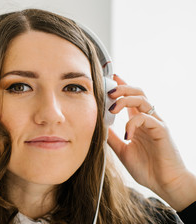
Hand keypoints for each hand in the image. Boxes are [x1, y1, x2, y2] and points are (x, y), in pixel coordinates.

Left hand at [107, 74, 195, 210]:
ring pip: (142, 100)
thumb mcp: (122, 150)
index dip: (121, 86)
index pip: (130, 98)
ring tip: (112, 109)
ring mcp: (156, 123)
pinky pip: (146, 118)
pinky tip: (126, 135)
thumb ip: (112, 137)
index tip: (109, 78)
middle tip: (107, 91)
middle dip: (121, 88)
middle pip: (137, 93)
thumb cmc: (147, 168)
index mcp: (139, 122)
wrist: (165, 185)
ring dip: (125, 100)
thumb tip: (98, 126)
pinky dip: (132, 123)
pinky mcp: (162, 131)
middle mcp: (148, 119)